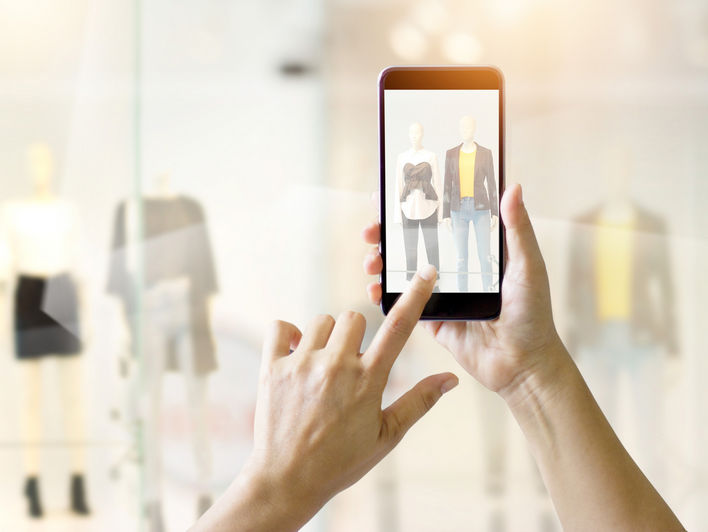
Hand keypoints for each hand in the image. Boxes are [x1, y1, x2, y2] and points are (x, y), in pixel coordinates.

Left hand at [196, 268, 457, 530]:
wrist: (287, 480)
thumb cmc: (340, 461)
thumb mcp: (386, 436)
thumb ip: (418, 402)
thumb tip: (450, 379)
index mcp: (367, 380)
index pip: (398, 328)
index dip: (416, 296)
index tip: (426, 272)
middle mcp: (335, 366)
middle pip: (354, 317)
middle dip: (356, 334)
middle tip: (349, 363)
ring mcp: (301, 364)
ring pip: (320, 321)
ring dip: (326, 337)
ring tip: (321, 368)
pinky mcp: (271, 367)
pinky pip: (280, 327)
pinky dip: (288, 335)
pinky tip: (295, 355)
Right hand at [363, 184, 560, 394]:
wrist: (523, 365)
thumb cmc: (533, 314)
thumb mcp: (527, 266)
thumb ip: (517, 229)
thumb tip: (513, 188)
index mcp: (475, 250)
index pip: (440, 220)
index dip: (415, 208)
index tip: (391, 197)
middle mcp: (454, 267)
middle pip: (413, 243)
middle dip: (386, 234)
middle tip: (371, 231)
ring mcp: (440, 292)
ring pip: (402, 270)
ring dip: (380, 262)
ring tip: (371, 262)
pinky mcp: (431, 318)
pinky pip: (403, 302)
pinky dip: (384, 294)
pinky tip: (375, 290)